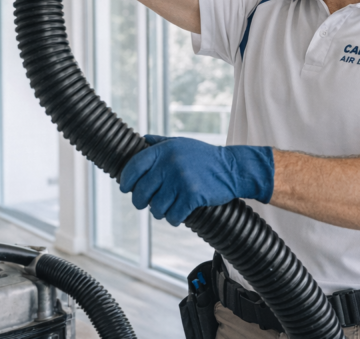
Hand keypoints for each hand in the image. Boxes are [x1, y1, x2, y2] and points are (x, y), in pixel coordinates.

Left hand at [120, 135, 273, 226]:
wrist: (233, 169)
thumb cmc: (204, 157)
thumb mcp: (181, 143)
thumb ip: (160, 143)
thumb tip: (140, 140)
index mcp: (164, 150)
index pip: (134, 166)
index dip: (126, 180)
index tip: (126, 188)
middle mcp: (170, 164)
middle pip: (142, 192)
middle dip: (141, 202)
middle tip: (147, 204)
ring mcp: (181, 180)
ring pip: (156, 207)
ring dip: (160, 212)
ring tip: (168, 208)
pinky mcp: (192, 196)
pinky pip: (173, 216)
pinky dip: (174, 219)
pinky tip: (179, 214)